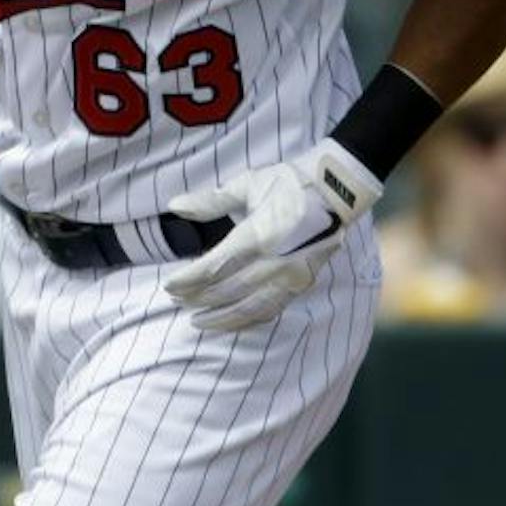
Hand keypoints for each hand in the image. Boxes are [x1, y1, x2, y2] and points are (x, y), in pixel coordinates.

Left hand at [161, 139, 380, 331]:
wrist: (337, 190)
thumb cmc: (289, 182)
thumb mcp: (248, 183)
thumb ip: (210, 200)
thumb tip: (175, 205)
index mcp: (260, 235)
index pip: (216, 267)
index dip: (189, 280)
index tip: (168, 286)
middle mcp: (277, 261)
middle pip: (229, 290)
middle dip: (198, 298)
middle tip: (175, 300)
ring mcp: (292, 276)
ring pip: (250, 308)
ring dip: (221, 317)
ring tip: (196, 321)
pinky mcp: (303, 283)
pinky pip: (272, 309)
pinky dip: (248, 320)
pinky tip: (230, 323)